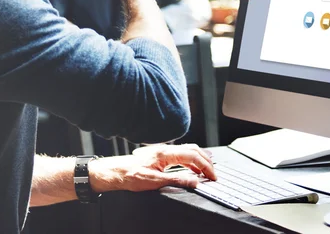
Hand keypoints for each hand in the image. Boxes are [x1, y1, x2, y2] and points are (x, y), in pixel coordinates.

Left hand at [89, 144, 215, 192]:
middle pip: (193, 150)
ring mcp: (163, 151)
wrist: (116, 172)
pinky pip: (181, 154)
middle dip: (206, 161)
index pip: (193, 156)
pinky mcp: (161, 155)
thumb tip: (194, 181)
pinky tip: (193, 168)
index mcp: (165, 153)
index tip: (212, 176)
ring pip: (188, 150)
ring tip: (207, 170)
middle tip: (213, 174)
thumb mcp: (154, 182)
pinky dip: (191, 160)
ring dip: (200, 159)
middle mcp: (165, 149)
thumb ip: (176, 180)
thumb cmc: (130, 175)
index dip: (205, 166)